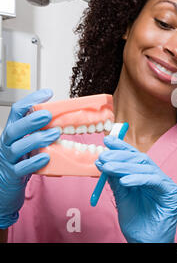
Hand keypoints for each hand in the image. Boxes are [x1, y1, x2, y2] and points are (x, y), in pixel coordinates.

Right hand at [0, 89, 59, 228]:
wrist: (7, 186)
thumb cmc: (22, 160)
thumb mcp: (30, 141)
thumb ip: (42, 130)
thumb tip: (66, 118)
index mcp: (14, 131)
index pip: (18, 111)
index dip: (31, 100)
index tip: (48, 93)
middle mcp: (8, 143)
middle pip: (14, 129)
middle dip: (31, 120)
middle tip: (48, 115)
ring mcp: (9, 160)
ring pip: (17, 147)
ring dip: (36, 139)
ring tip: (54, 134)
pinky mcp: (13, 175)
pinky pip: (22, 168)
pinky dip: (34, 162)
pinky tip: (46, 157)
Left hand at [96, 136, 176, 242]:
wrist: (146, 243)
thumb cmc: (137, 223)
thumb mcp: (122, 198)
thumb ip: (116, 181)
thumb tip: (104, 162)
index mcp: (146, 177)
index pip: (134, 158)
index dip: (122, 147)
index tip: (107, 140)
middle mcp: (157, 178)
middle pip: (140, 159)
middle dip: (121, 155)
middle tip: (104, 155)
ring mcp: (165, 184)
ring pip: (146, 167)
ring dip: (125, 166)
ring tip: (108, 167)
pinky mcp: (171, 192)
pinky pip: (155, 180)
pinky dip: (139, 178)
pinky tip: (125, 181)